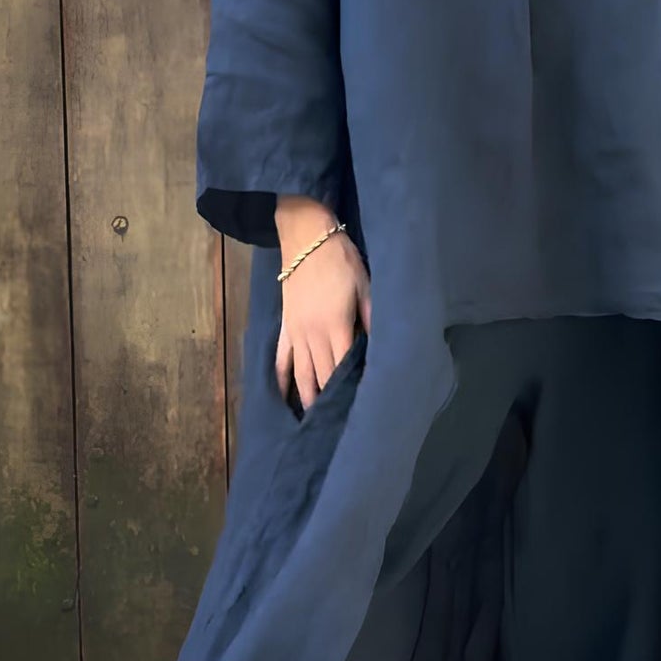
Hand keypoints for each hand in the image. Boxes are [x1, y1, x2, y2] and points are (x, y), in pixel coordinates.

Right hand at [274, 196, 371, 410]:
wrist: (306, 238)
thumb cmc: (340, 260)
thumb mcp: (365, 285)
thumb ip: (372, 317)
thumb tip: (380, 346)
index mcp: (336, 325)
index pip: (343, 365)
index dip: (350, 388)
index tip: (358, 408)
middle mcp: (313, 335)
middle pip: (321, 376)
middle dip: (330, 400)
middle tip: (339, 422)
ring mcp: (296, 333)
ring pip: (301, 374)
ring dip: (308, 398)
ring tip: (315, 420)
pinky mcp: (285, 327)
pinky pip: (281, 359)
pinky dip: (282, 380)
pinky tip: (285, 398)